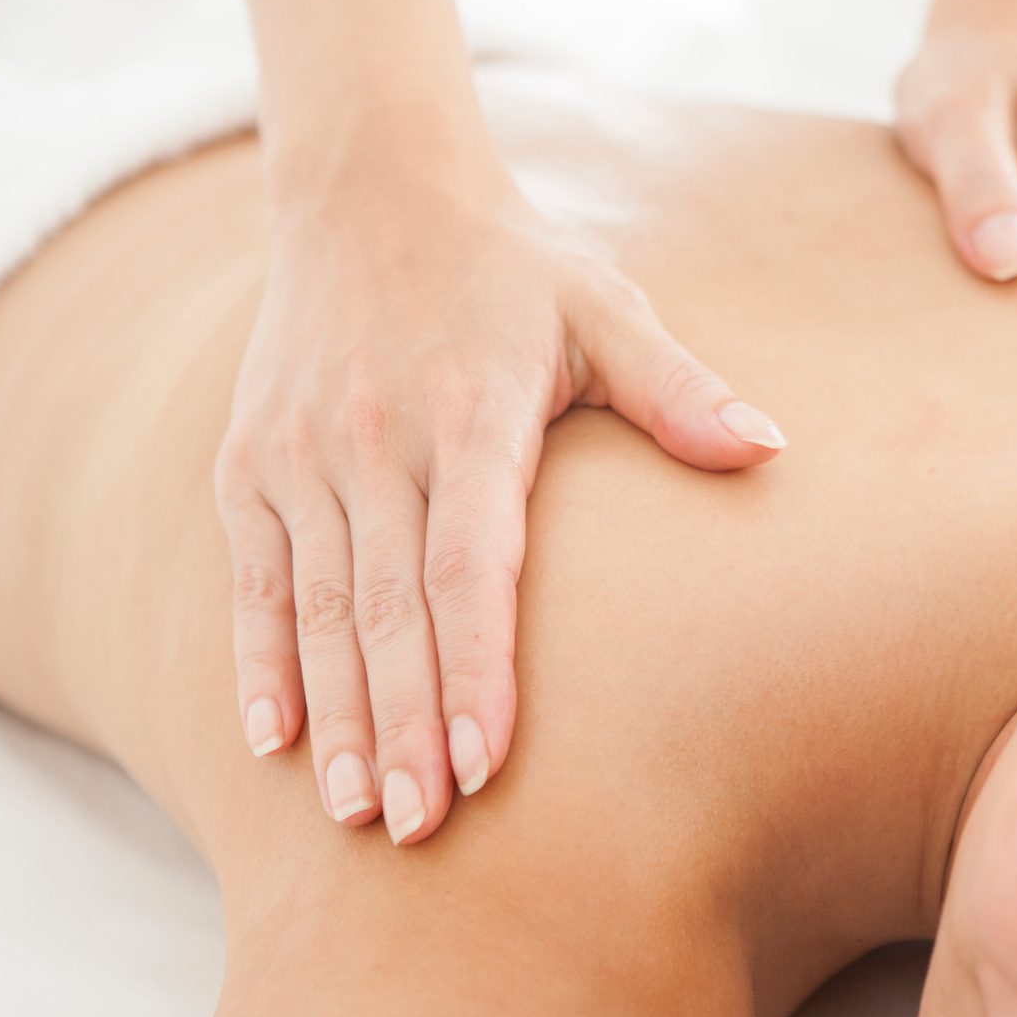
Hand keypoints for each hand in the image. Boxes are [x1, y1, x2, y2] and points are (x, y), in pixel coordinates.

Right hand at [215, 167, 784, 844]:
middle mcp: (375, 436)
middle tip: (423, 828)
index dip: (478, 664)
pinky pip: (250, 578)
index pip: (470, 559)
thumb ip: (678, 389)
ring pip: (315, 606)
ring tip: (357, 814)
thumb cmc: (511, 266)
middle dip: (406, 724)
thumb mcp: (604, 306)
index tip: (489, 763)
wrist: (369, 188)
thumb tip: (769, 452)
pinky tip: (274, 741)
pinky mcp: (247, 459)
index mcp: (469, 408)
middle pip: (386, 605)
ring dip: (337, 715)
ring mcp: (300, 451)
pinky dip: (257, 660)